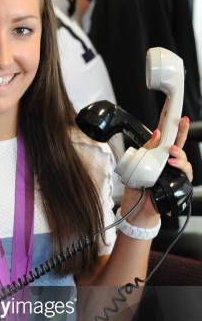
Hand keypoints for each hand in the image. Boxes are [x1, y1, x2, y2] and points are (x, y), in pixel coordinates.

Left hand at [120, 102, 192, 226]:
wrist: (135, 213)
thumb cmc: (136, 191)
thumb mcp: (135, 166)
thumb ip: (146, 150)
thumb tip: (156, 133)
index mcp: (156, 156)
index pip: (163, 136)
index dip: (167, 122)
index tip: (169, 107)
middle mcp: (167, 163)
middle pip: (178, 144)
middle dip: (180, 130)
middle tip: (180, 120)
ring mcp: (173, 174)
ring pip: (183, 158)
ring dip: (178, 152)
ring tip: (171, 151)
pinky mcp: (178, 185)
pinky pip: (185, 174)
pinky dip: (180, 167)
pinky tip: (172, 163)